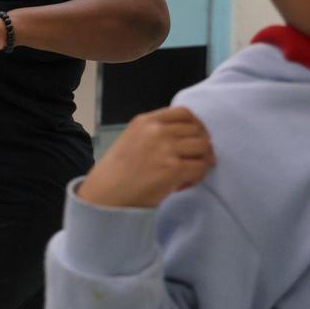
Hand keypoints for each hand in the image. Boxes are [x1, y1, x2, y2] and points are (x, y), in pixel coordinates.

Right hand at [78, 107, 215, 208]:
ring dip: (201, 162)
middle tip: (193, 163)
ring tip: (188, 175)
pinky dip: (198, 177)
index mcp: (145, 121)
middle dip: (201, 147)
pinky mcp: (174, 168)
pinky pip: (201, 167)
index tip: (197, 139)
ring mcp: (166, 148)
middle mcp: (157, 130)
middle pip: (197, 131)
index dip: (196, 126)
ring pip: (203, 148)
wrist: (106, 195)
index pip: (184, 113)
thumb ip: (154, 134)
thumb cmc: (116, 173)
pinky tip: (184, 184)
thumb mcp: (131, 140)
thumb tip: (186, 139)